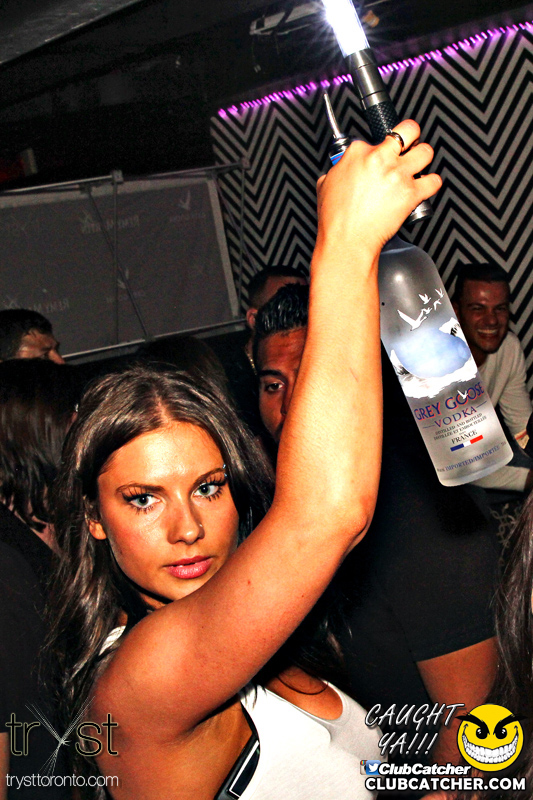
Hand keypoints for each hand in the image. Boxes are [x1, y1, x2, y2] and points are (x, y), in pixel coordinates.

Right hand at [314, 120, 440, 265]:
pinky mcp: (411, 193)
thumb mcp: (325, 185)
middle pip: (408, 130)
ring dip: (424, 157)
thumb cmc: (335, 219)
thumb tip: (342, 168)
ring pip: (426, 151)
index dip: (378, 148)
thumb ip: (337, 170)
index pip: (374, 138)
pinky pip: (434, 181)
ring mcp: (397, 175)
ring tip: (419, 164)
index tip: (379, 158)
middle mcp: (379, 159)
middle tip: (410, 144)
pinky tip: (425, 187)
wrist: (347, 241)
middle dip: (412, 135)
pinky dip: (432, 183)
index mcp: (357, 153)